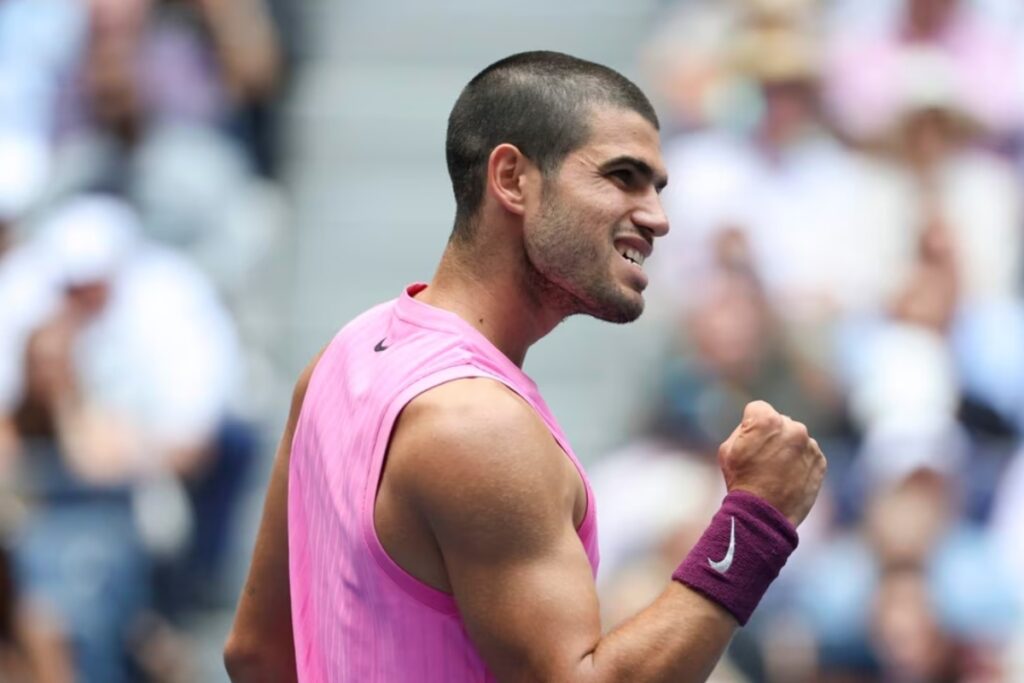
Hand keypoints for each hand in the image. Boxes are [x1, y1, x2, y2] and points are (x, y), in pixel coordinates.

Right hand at [717, 401, 825, 525]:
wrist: (764, 515)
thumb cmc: (741, 481)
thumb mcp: (727, 449)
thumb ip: (743, 429)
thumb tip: (755, 424)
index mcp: (767, 420)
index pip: (758, 409)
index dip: (750, 424)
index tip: (749, 440)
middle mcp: (792, 427)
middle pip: (779, 422)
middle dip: (772, 434)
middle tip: (762, 457)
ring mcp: (809, 444)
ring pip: (796, 437)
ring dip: (787, 447)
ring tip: (776, 470)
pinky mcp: (820, 460)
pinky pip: (808, 453)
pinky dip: (800, 461)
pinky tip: (787, 476)